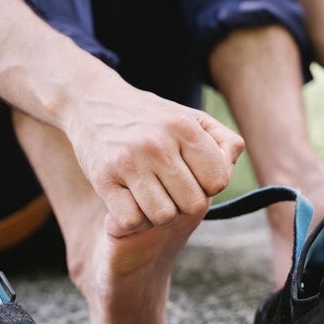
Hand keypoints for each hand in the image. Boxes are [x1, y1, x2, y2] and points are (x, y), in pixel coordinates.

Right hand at [65, 80, 243, 236]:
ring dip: (160, 214)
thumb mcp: (189, 118)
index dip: (208, 185)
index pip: (218, 181)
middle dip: (185, 202)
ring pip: (164, 216)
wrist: (91, 102)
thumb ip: (221, 140)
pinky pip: (132, 221)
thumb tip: (231, 162)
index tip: (192, 176)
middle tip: (170, 189)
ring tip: (151, 196)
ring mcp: (129, 162)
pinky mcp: (103, 179)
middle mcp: (158, 144)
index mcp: (184, 127)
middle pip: (193, 204)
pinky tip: (130, 201)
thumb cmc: (150, 118)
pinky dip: (134, 219)